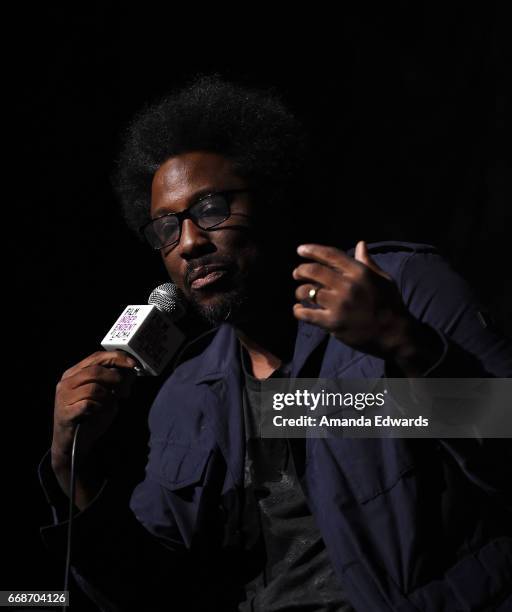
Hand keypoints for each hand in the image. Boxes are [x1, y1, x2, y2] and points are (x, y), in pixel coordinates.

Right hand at [51, 350, 136, 506]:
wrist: (73, 445)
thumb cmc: (90, 418)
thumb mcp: (106, 397)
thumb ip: (114, 384)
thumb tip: (131, 372)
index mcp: (74, 373)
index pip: (96, 357)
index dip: (117, 358)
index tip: (134, 364)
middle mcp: (66, 382)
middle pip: (96, 371)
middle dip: (116, 379)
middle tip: (124, 391)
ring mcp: (63, 397)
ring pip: (94, 388)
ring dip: (108, 396)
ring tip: (109, 404)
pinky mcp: (65, 413)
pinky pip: (89, 404)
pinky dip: (99, 408)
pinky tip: (97, 412)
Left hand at [292, 240, 414, 360]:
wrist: (395, 334)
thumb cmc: (391, 305)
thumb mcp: (383, 279)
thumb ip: (368, 262)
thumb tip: (361, 244)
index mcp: (359, 272)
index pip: (330, 255)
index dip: (312, 250)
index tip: (300, 250)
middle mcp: (347, 286)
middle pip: (314, 271)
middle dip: (301, 270)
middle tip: (297, 274)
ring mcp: (339, 305)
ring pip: (307, 292)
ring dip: (300, 291)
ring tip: (301, 294)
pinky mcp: (333, 323)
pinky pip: (307, 314)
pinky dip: (299, 310)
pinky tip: (299, 309)